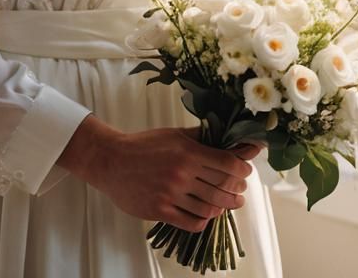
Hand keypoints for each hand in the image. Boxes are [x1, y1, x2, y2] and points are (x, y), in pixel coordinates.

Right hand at [58, 116, 258, 232]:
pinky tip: (207, 215)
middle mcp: (182, 174)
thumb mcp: (173, 134)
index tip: (246, 170)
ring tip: (229, 203)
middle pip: (223, 187)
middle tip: (240, 190)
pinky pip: (192, 222)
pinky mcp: (160, 211)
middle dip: (237, 190)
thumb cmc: (144, 145)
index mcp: (187, 152)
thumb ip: (199, 137)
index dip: (242, 168)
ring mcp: (171, 195)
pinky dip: (205, 221)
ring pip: (211, 207)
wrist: (112, 161)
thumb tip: (226, 137)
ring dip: (225, 207)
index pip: (227, 163)